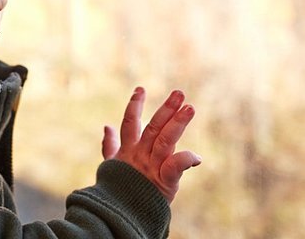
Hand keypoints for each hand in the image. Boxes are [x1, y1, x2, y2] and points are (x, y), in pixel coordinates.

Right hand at [102, 87, 201, 202]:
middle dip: (166, 109)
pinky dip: (186, 159)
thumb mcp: (112, 166)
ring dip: (177, 122)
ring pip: (165, 139)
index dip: (135, 105)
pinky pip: (175, 166)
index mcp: (128, 151)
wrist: (120, 215)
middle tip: (179, 93)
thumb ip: (110, 146)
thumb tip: (106, 126)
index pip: (130, 123)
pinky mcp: (164, 181)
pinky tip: (197, 157)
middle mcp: (140, 155)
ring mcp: (151, 166)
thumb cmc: (119, 191)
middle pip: (153, 127)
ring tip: (189, 108)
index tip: (140, 89)